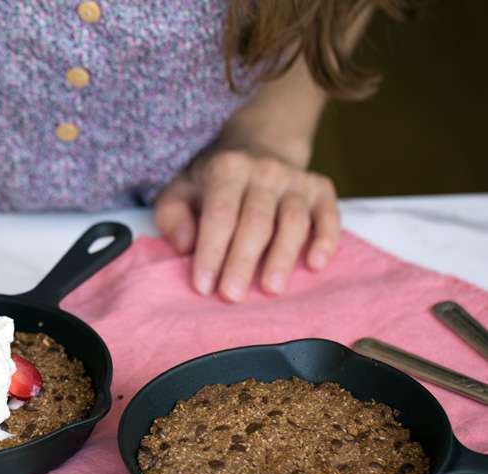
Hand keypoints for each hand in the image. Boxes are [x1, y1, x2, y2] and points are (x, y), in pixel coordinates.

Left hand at [154, 150, 339, 301]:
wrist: (260, 149)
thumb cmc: (215, 184)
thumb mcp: (181, 190)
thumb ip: (173, 216)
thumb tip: (186, 245)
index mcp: (227, 168)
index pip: (220, 215)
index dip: (211, 252)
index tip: (203, 286)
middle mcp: (265, 170)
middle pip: (256, 221)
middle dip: (242, 261)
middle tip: (232, 296)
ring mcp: (296, 180)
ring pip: (293, 221)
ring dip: (282, 257)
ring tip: (270, 289)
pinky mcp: (321, 190)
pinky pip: (329, 216)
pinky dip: (325, 240)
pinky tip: (315, 265)